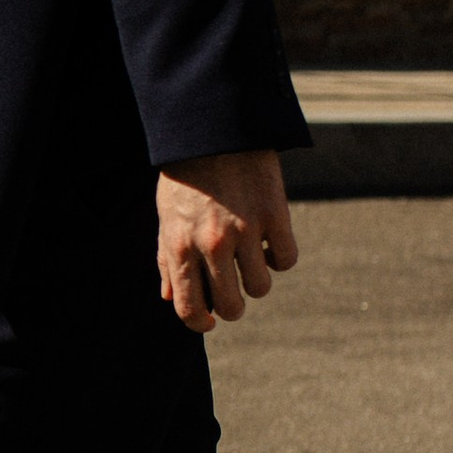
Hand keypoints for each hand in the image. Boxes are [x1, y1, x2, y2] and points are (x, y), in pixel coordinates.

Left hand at [156, 150, 297, 329]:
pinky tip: (269, 244)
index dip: (200, 323)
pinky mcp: (275, 214)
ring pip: (261, 287)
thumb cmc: (184, 176)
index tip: (209, 321)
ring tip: (250, 260)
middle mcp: (212, 244)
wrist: (214, 129)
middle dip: (232, 306)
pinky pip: (286, 259)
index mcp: (180, 246)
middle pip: (232, 306)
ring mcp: (246, 230)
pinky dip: (279, 257)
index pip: (190, 307)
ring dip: (256, 280)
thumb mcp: (165, 216)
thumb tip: (171, 298)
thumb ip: (167, 259)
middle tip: (233, 291)